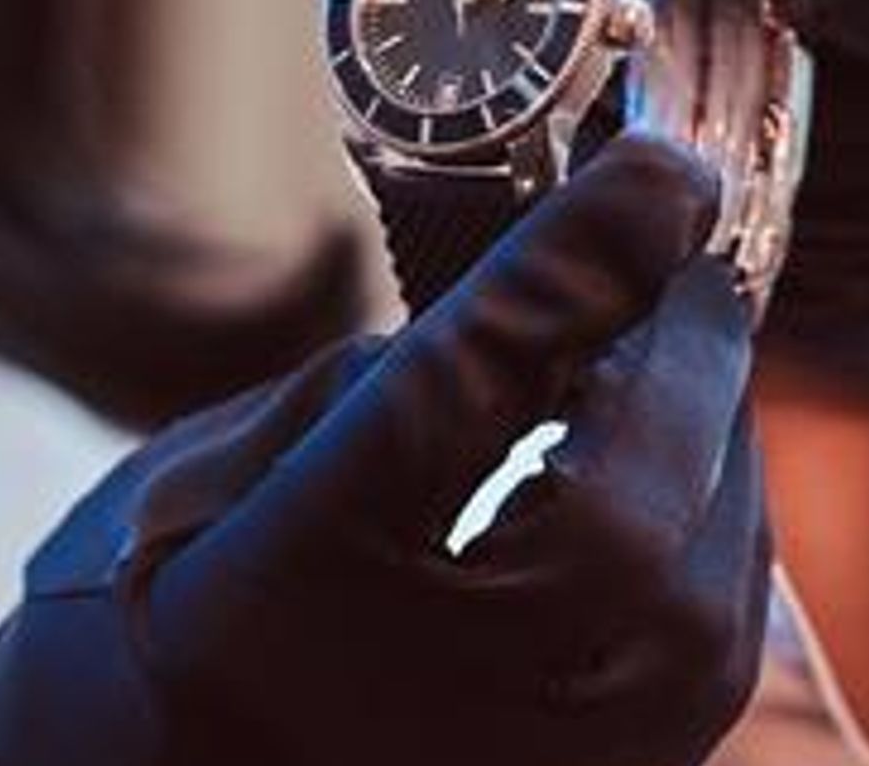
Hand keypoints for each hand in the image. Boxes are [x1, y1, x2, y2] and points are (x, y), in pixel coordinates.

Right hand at [0, 141, 770, 765]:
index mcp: (288, 591)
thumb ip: (343, 403)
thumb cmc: (149, 639)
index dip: (577, 264)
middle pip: (625, 499)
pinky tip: (682, 463)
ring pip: (702, 584)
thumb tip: (513, 318)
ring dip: (713, 439)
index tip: (658, 168)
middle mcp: (428, 699)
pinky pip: (714, 650)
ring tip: (678, 345)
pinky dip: (719, 534)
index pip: (465, 388)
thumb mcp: (182, 493)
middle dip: (677, 354)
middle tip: (682, 255)